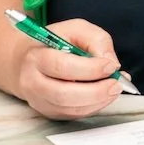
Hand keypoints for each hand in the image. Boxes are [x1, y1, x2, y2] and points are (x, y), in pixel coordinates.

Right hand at [12, 18, 126, 119]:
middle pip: (64, 94)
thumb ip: (96, 40)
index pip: (63, 67)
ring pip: (70, 108)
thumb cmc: (54, 43)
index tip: (111, 66)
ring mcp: (39, 100)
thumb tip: (111, 62)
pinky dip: (93, 107)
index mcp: (36, 57)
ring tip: (113, 89)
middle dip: (96, 91)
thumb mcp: (76, 29)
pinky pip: (73, 115)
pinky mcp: (48, 112)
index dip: (91, 69)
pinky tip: (103, 96)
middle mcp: (32, 82)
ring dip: (98, 101)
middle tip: (116, 84)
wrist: (27, 61)